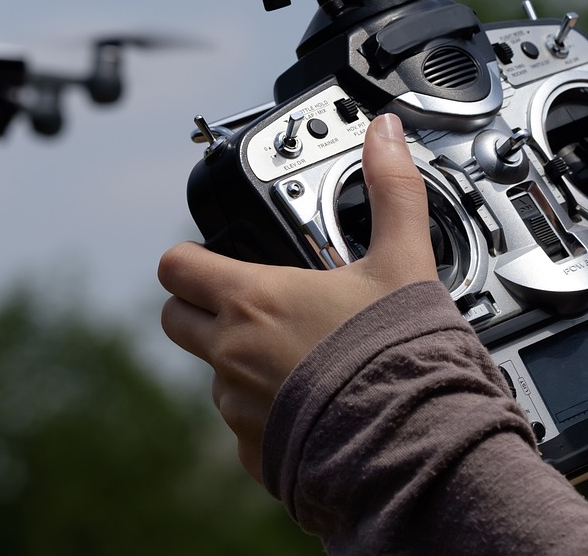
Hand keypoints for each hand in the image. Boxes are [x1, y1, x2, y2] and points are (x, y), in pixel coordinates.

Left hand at [158, 112, 438, 482]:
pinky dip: (266, 414)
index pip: (176, 266)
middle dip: (201, 308)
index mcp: (254, 299)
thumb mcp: (403, 260)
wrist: (412, 442)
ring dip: (239, 363)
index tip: (211, 255)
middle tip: (250, 301)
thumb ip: (392, 189)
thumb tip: (385, 132)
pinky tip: (312, 404)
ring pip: (213, 375)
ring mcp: (237, 408)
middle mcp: (231, 354)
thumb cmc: (400, 353)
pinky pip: (243, 427)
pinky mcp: (255, 454)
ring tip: (298, 355)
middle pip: (175, 319)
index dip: (189, 256)